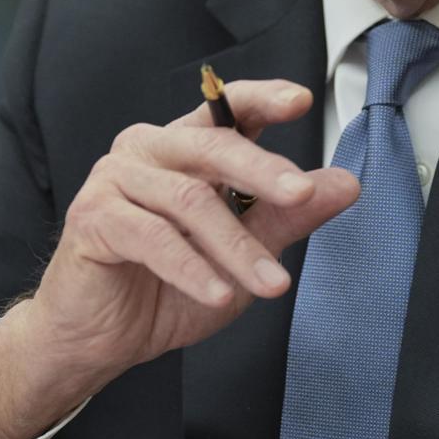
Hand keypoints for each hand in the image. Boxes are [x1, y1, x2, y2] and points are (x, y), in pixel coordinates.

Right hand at [0, 79, 357, 438]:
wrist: (99, 339)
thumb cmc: (165, 289)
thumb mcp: (241, 254)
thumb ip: (287, 216)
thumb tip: (345, 184)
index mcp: (182, 148)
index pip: (225, 112)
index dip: (261, 100)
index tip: (300, 100)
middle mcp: (147, 150)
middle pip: (211, 146)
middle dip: (262, 170)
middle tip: (301, 194)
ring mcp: (114, 179)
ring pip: (189, 200)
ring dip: (236, 247)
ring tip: (272, 284)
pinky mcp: (92, 218)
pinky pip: (151, 237)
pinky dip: (192, 269)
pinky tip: (219, 294)